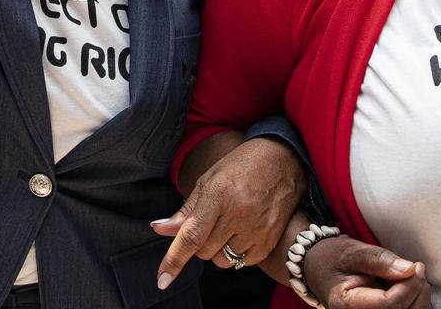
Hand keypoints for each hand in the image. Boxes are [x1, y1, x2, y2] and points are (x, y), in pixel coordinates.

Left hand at [153, 136, 308, 286]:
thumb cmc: (239, 167)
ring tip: (229, 225)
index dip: (174, 259)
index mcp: (218, 195)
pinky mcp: (271, 239)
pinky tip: (244, 231)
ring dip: (219, 250)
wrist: (282, 159)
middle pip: (204, 251)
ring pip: (223, 260)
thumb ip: (185, 211)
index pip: (191, 235)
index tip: (162, 280)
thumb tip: (158, 229)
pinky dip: (238, 253)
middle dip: (200, 242)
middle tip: (212, 221)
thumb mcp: (208, 181)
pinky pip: (244, 262)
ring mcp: (257, 228)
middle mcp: (239, 213)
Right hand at [300, 237, 430, 307]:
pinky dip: (414, 303)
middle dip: (417, 293)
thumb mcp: (351, 252)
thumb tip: (409, 269)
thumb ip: (379, 259)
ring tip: (413, 277)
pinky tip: (410, 289)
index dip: (408, 286)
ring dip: (419, 299)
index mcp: (345, 304)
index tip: (415, 266)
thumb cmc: (333, 258)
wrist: (319, 269)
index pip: (388, 304)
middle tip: (417, 269)